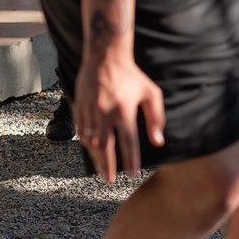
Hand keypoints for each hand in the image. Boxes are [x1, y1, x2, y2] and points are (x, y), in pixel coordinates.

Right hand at [73, 49, 165, 182]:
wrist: (105, 57)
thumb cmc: (132, 76)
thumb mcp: (151, 93)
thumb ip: (156, 117)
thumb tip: (159, 141)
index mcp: (124, 110)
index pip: (129, 142)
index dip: (131, 161)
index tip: (134, 175)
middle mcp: (105, 112)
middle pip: (106, 147)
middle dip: (108, 166)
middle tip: (111, 181)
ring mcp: (90, 110)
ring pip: (90, 142)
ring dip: (96, 159)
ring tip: (103, 172)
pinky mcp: (79, 107)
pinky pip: (81, 132)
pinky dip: (86, 145)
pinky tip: (93, 153)